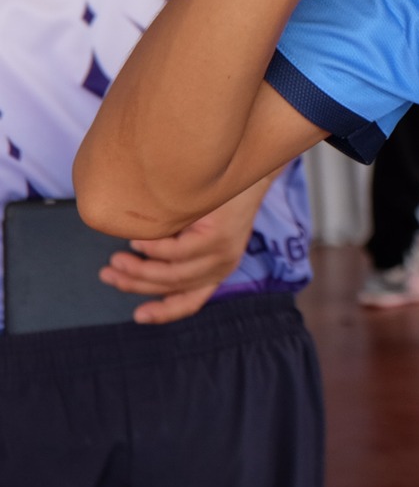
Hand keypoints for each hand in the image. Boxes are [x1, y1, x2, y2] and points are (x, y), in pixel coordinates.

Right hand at [99, 184, 265, 324]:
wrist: (241, 170)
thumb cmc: (212, 200)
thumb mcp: (191, 232)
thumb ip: (173, 252)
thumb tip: (134, 266)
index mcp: (216, 270)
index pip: (191, 301)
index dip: (163, 313)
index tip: (138, 316)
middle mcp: (222, 266)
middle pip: (172, 286)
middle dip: (135, 284)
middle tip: (109, 274)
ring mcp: (222, 253)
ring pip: (172, 273)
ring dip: (138, 270)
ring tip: (116, 259)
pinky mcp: (218, 238)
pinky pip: (177, 252)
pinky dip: (153, 249)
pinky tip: (137, 240)